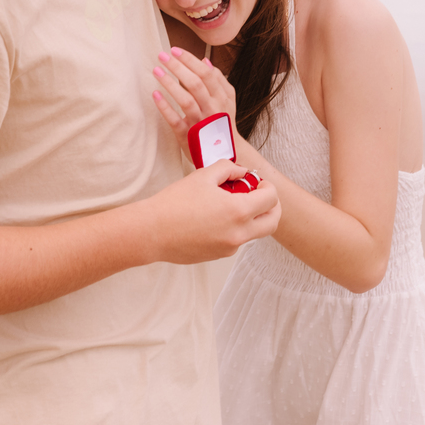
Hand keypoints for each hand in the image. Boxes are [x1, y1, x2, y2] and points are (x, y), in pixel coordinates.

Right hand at [142, 159, 279, 262]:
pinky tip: (214, 218)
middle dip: (272, 207)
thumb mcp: (204, 175)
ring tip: (230, 204)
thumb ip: (229, 169)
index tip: (259, 182)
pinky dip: (234, 228)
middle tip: (261, 196)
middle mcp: (238, 233)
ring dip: (251, 218)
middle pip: (272, 222)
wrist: (152, 231)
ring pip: (254, 232)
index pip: (271, 200)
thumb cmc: (175, 203)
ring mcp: (229, 248)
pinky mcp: (218, 256)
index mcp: (238, 211)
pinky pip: (236, 240)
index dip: (268, 187)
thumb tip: (242, 173)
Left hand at [151, 47, 236, 152]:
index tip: (175, 50)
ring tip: (156, 70)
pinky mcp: (188, 135)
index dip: (190, 60)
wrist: (225, 153)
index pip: (206, 73)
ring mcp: (200, 122)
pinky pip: (175, 120)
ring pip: (186, 100)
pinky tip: (155, 95)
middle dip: (178, 67)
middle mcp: (212, 108)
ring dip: (170, 84)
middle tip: (162, 55)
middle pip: (195, 83)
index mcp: (221, 97)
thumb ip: (219, 80)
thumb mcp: (227, 100)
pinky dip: (165, 107)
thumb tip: (205, 60)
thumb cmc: (223, 121)